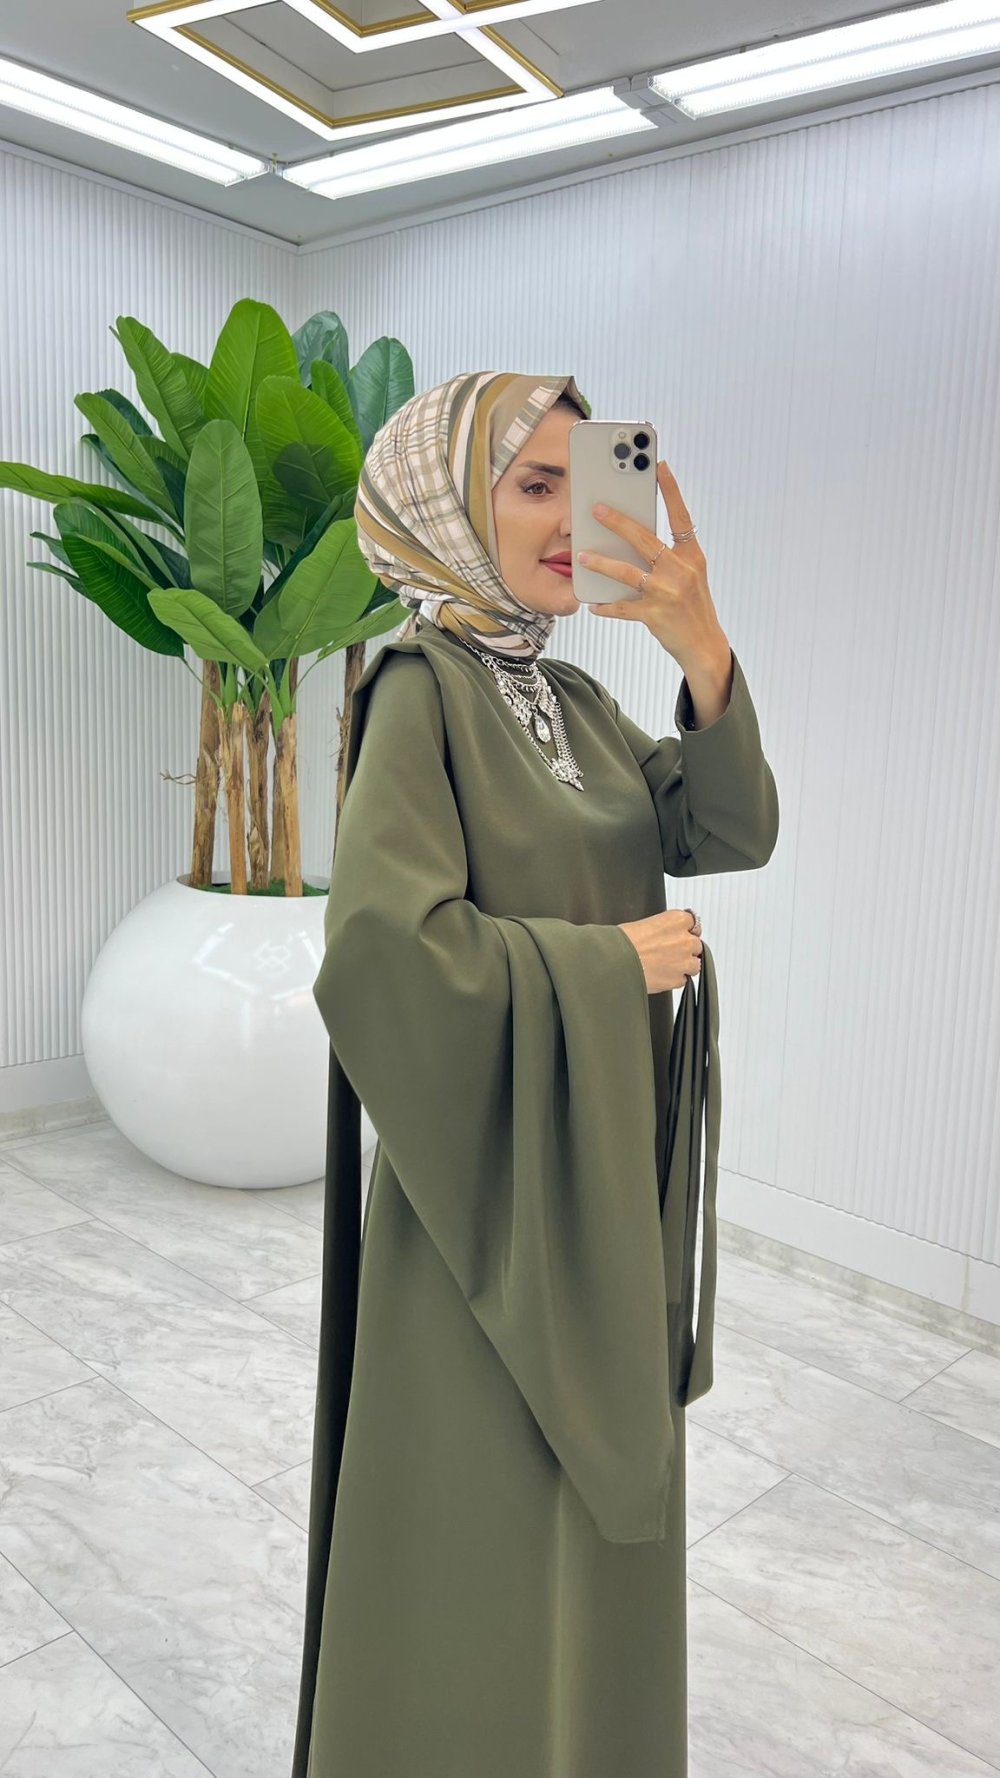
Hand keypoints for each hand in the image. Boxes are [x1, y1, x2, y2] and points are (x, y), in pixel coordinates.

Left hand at [576, 460, 727, 673]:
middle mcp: (681, 571)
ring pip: (627, 572)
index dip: (671, 490)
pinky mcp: (654, 616)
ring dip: (602, 563)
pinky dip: (606, 606)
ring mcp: (667, 594)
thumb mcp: (691, 575)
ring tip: (582, 555)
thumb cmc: (693, 606)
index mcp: (692, 556)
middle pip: (644, 540)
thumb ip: (669, 555)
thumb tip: (634, 537)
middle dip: (618, 522)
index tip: (659, 465)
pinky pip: (622, 607)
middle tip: (596, 509)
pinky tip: (592, 603)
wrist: (704, 645)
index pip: (680, 516)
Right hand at [619, 908, 702, 994]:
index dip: (684, 931)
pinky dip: (675, 979)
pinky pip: (683, 980)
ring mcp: (684, 961)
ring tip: (665, 966)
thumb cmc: (623, 941)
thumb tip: (666, 935)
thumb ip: (664, 929)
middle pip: (696, 945)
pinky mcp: (678, 979)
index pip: (693, 923)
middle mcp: (685, 939)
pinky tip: (660, 975)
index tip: (678, 935)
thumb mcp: (645, 924)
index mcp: (677, 920)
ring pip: (695, 965)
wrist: (614, 961)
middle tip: (668, 952)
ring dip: (684, 966)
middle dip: (685, 949)